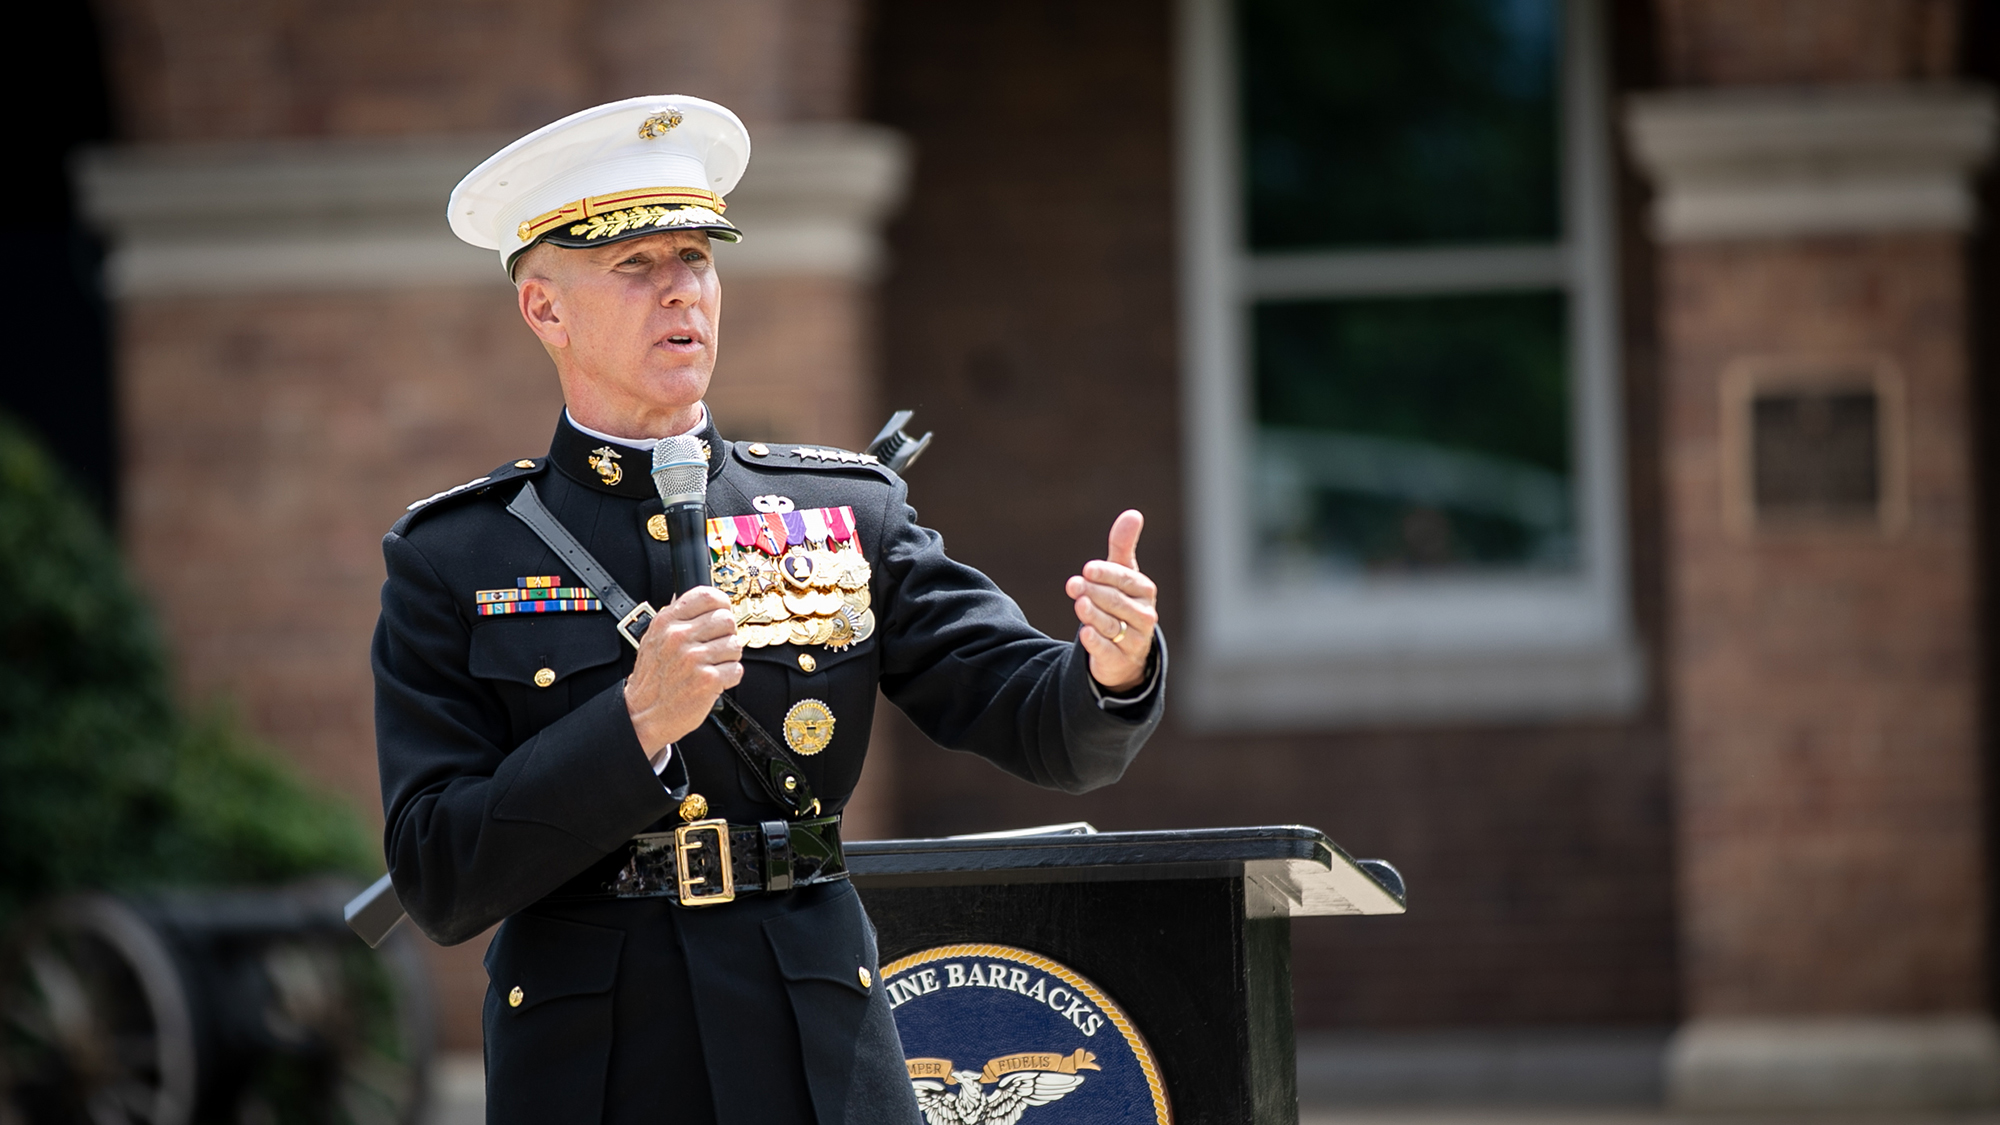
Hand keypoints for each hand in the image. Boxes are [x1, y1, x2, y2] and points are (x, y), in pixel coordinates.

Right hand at [624, 587, 742, 751]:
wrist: (642, 714)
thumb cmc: (652, 679)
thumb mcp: (654, 639)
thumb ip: (676, 618)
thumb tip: (704, 600)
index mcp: (667, 623)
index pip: (707, 596)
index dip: (721, 604)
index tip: (722, 613)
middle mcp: (680, 637)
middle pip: (727, 620)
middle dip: (726, 635)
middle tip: (715, 648)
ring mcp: (694, 659)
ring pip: (735, 645)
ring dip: (729, 658)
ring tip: (712, 666)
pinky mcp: (708, 680)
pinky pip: (736, 670)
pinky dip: (729, 677)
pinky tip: (714, 681)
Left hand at [1064, 510, 1157, 692]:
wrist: (1125, 649)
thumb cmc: (1122, 602)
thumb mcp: (1123, 574)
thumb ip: (1123, 546)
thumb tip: (1133, 513)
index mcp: (1144, 591)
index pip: (1126, 579)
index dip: (1107, 574)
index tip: (1088, 569)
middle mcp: (1144, 615)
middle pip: (1117, 602)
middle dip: (1094, 592)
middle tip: (1074, 585)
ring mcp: (1134, 639)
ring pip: (1112, 625)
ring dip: (1093, 614)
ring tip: (1079, 604)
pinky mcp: (1120, 660)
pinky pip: (1108, 651)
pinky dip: (1096, 643)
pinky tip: (1085, 633)